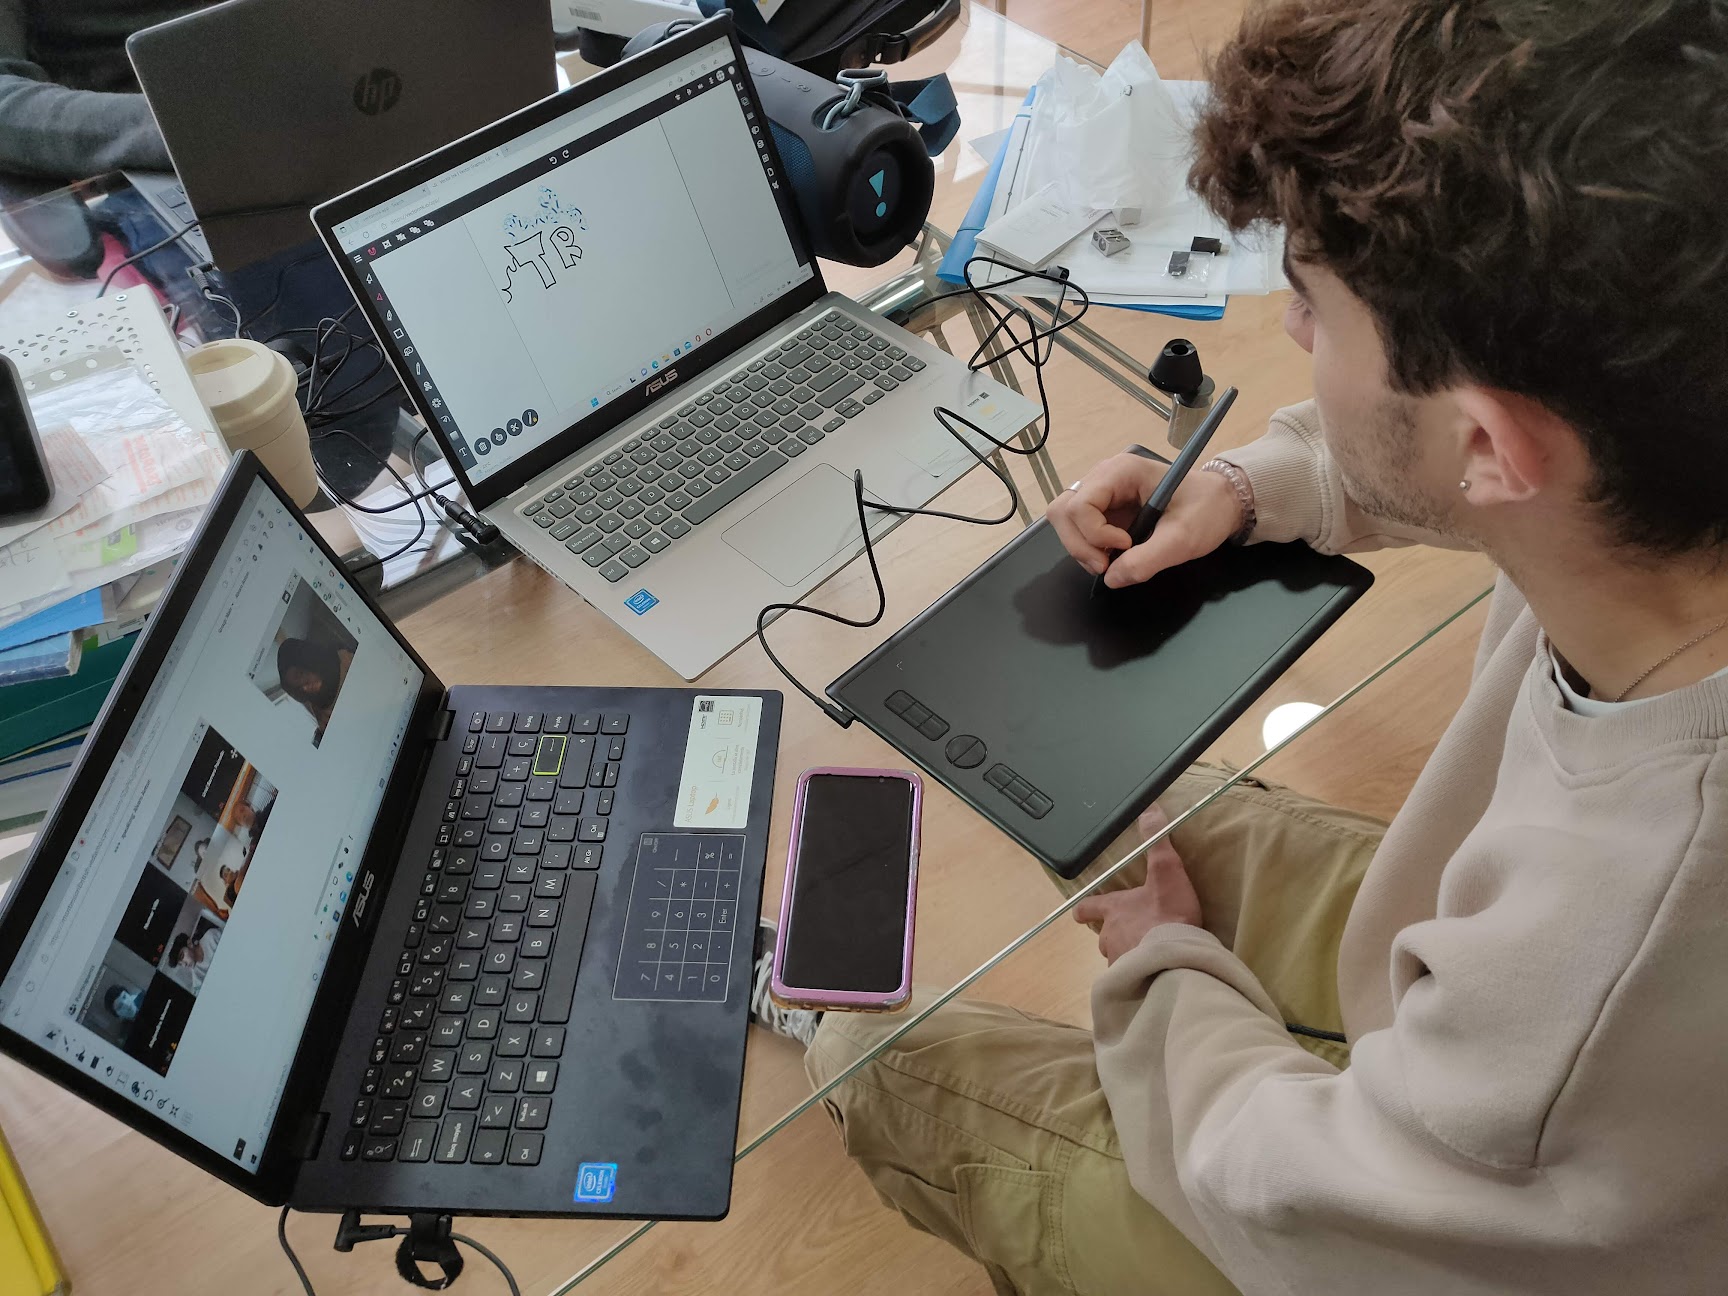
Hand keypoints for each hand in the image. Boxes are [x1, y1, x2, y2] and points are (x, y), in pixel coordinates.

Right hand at [1047, 453, 1243, 588]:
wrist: (1221, 503)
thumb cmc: (1206, 509)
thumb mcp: (1183, 539)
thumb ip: (1146, 560)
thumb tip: (1111, 579)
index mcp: (1122, 471)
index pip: (1080, 504)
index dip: (1094, 533)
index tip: (1125, 546)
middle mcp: (1104, 478)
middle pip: (1063, 511)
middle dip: (1080, 544)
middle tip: (1106, 564)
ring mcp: (1101, 493)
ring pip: (1065, 521)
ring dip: (1081, 548)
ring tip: (1109, 562)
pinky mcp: (1103, 510)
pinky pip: (1079, 530)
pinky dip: (1088, 548)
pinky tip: (1112, 556)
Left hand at [1072, 806, 1201, 962]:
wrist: (1176, 958)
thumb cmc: (1167, 913)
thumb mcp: (1166, 871)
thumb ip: (1156, 840)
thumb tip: (1149, 809)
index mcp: (1113, 911)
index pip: (1088, 908)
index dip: (1085, 909)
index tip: (1081, 913)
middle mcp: (1109, 937)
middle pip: (1104, 935)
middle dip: (1117, 934)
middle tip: (1136, 931)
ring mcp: (1118, 961)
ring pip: (1117, 957)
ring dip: (1129, 954)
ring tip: (1149, 953)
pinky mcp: (1130, 981)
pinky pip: (1131, 977)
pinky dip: (1140, 974)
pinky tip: (1155, 973)